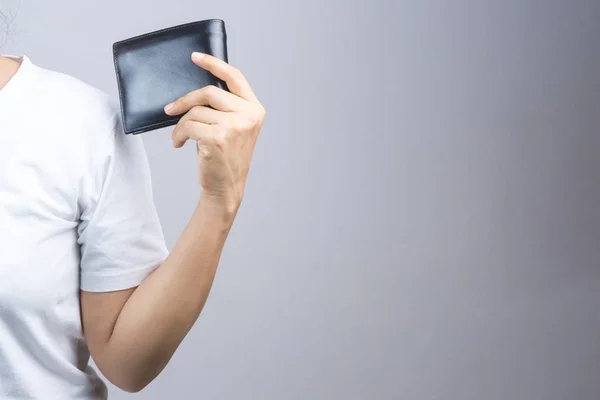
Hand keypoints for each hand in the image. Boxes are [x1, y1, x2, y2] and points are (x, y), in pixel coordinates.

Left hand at [164, 52, 265, 210]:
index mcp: (255, 109)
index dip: (214, 64)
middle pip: (209, 92)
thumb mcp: (235, 128)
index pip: (235, 77)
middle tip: (170, 109)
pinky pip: (188, 125)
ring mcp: (234, 126)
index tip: (195, 57)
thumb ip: (225, 107)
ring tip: (179, 136)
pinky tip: (179, 143)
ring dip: (181, 123)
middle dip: (185, 100)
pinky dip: (178, 134)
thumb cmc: (227, 157)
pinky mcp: (217, 138)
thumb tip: (196, 90)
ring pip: (195, 111)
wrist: (226, 187)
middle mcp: (248, 115)